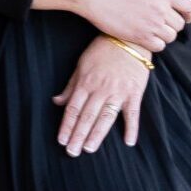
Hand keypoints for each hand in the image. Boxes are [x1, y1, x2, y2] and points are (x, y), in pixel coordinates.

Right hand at [46, 0, 190, 51]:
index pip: (189, 6)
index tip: (186, 17)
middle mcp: (160, 10)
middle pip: (180, 24)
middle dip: (174, 24)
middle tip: (162, 22)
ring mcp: (150, 24)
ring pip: (170, 37)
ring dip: (165, 35)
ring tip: (153, 30)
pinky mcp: (139, 36)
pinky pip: (159, 46)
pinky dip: (156, 44)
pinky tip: (147, 37)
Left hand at [53, 37, 149, 155]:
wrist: (128, 38)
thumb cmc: (102, 51)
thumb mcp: (81, 65)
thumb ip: (71, 86)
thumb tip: (56, 102)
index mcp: (86, 83)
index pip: (73, 109)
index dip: (67, 126)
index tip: (62, 140)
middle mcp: (100, 89)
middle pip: (87, 116)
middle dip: (78, 135)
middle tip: (72, 152)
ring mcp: (118, 92)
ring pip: (106, 117)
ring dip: (97, 134)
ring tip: (89, 148)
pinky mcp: (135, 92)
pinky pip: (133, 113)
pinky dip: (131, 127)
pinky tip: (128, 142)